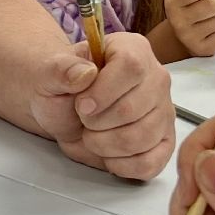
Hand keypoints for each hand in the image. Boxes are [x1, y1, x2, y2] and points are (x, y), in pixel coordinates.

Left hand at [29, 32, 173, 179]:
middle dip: (97, 123)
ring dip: (105, 145)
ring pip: (142, 138)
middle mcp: (156, 78)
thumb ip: (61, 69)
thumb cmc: (61, 85)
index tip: (81, 104)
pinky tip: (106, 154)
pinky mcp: (165, 142)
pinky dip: (122, 165)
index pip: (131, 67)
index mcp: (132, 49)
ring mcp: (164, 111)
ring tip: (91, 135)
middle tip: (82, 120)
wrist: (63, 108)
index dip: (103, 91)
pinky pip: (151, 162)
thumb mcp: (49, 73)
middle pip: (134, 108)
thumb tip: (85, 73)